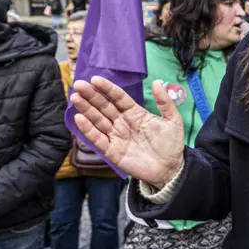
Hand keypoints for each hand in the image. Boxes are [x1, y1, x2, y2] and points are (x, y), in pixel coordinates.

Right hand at [70, 77, 184, 186]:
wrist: (170, 169)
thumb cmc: (171, 144)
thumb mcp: (173, 120)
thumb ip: (165, 102)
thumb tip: (158, 82)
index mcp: (135, 113)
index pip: (118, 97)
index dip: (107, 88)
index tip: (95, 79)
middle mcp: (122, 123)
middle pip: (104, 106)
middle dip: (91, 96)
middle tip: (79, 85)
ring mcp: (116, 136)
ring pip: (98, 120)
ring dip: (86, 109)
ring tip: (76, 98)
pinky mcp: (112, 151)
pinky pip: (98, 139)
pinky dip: (88, 129)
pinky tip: (79, 118)